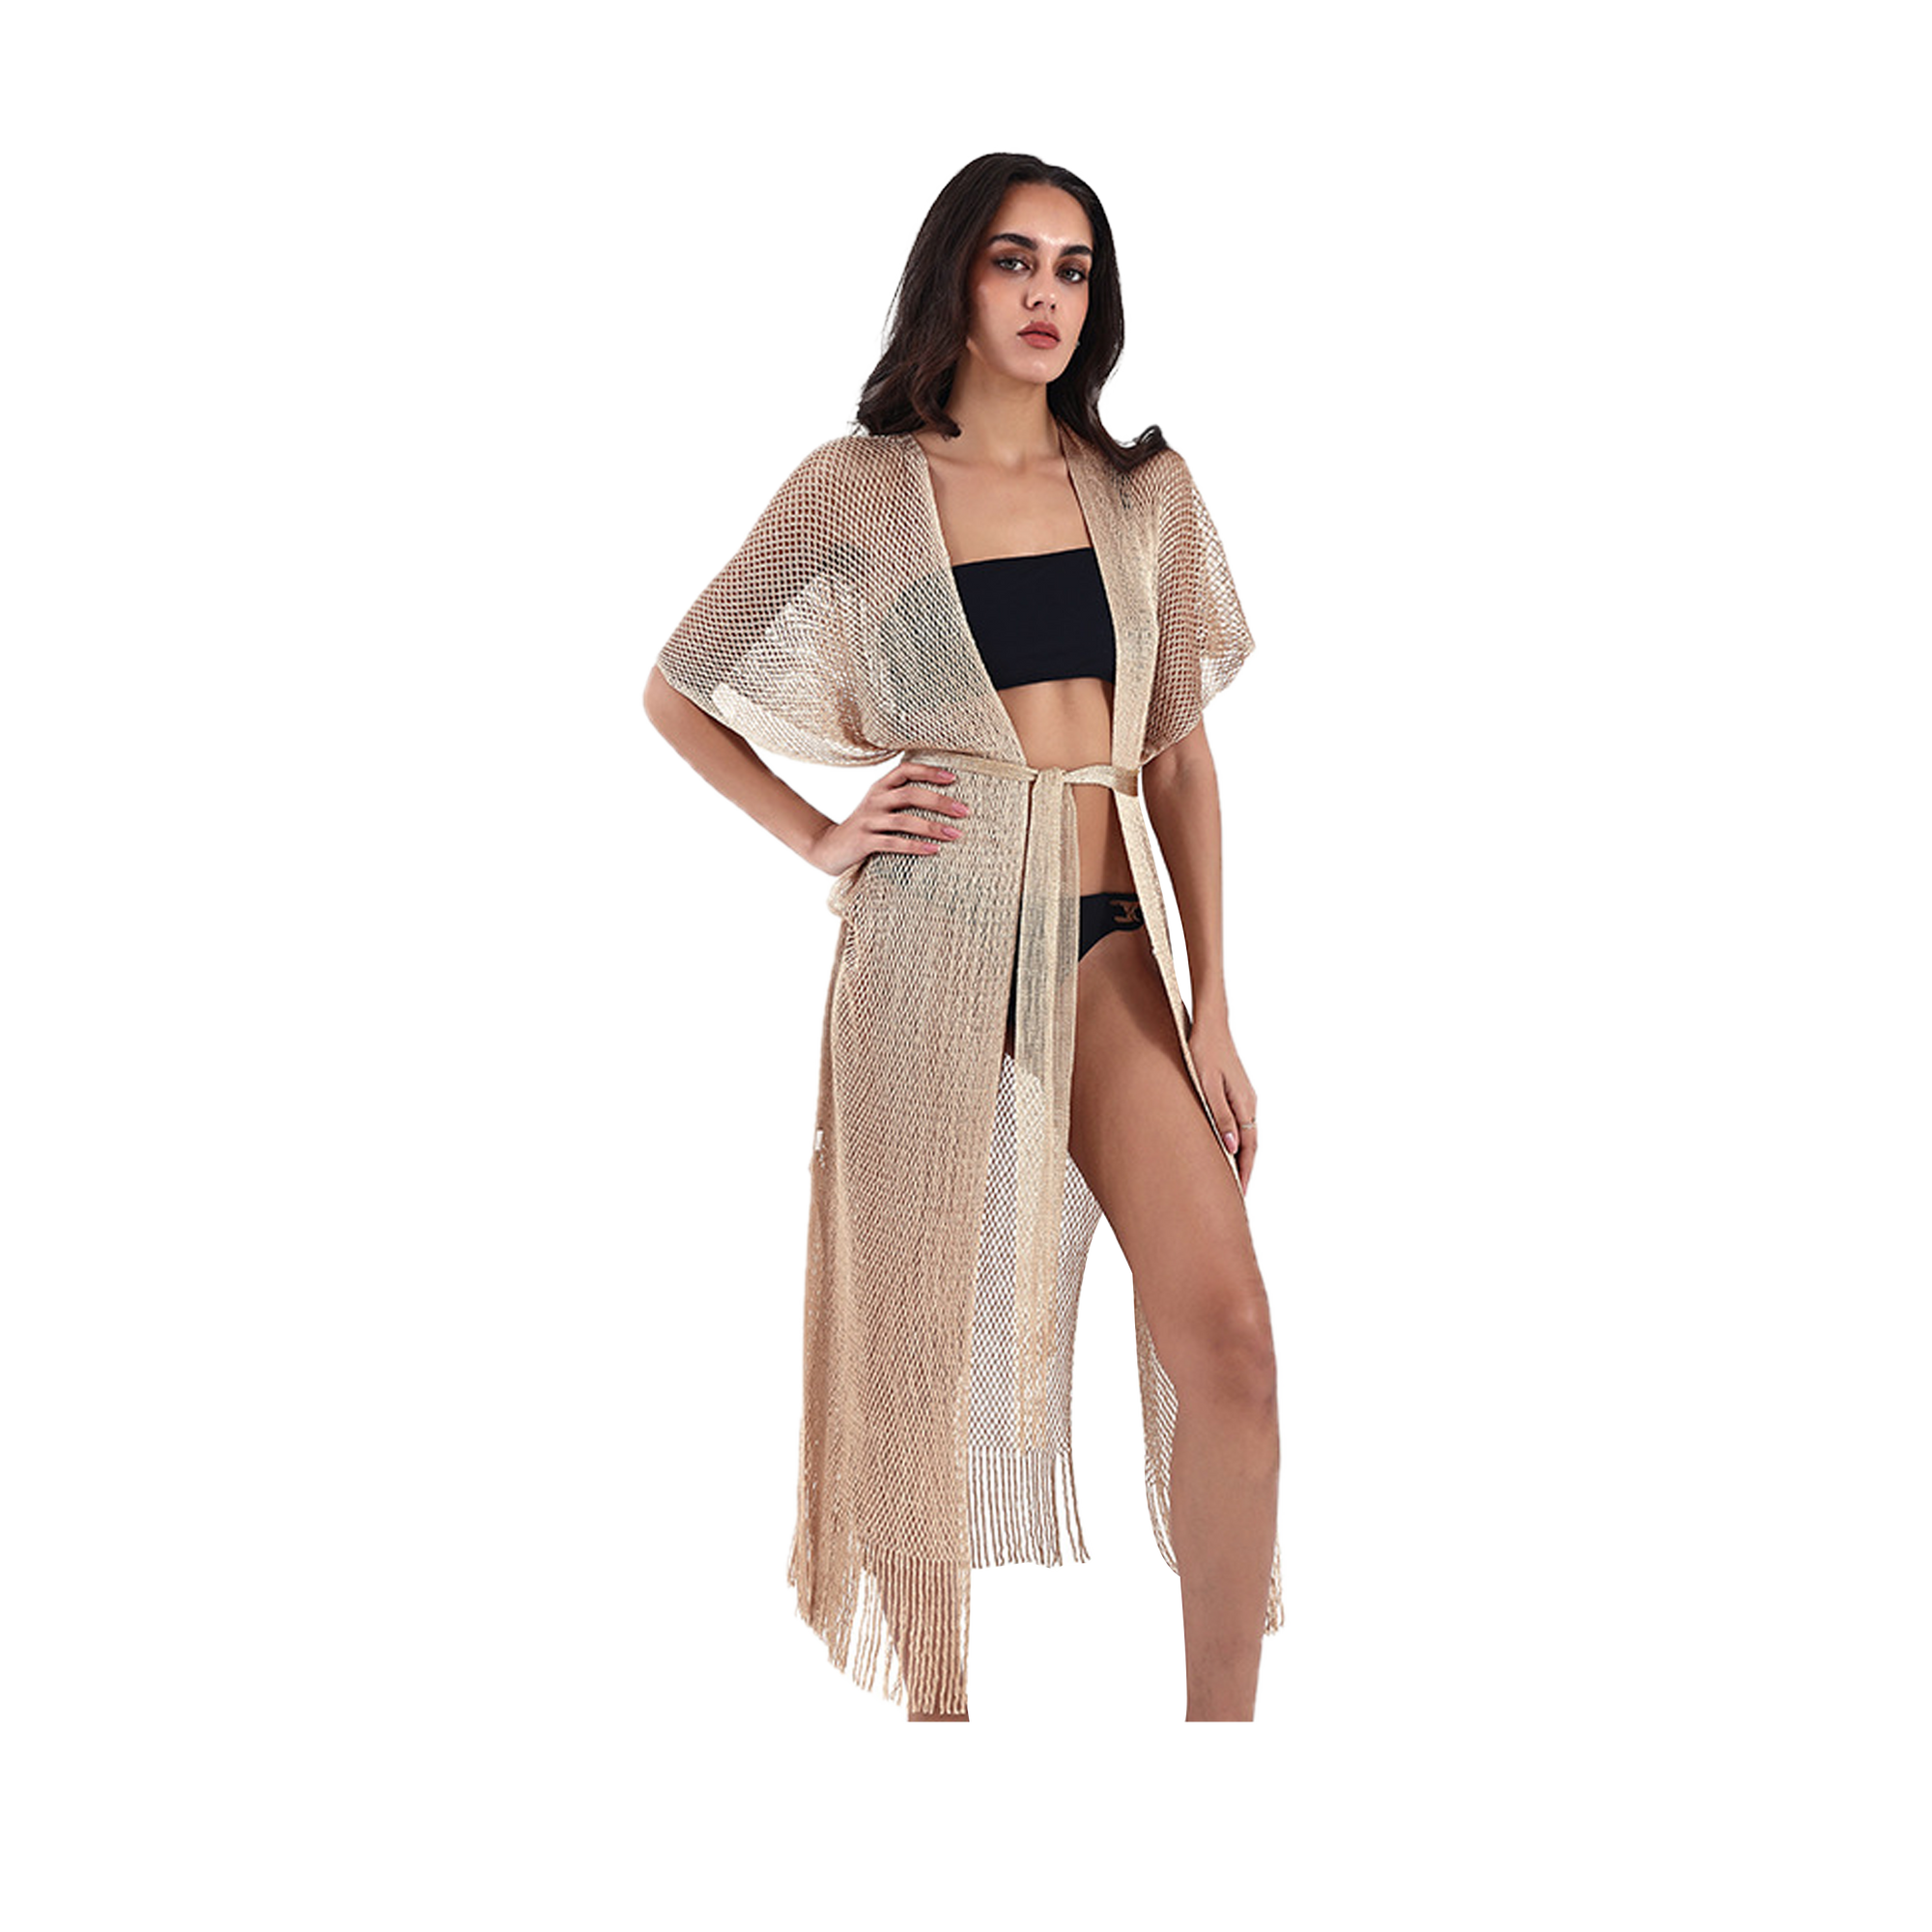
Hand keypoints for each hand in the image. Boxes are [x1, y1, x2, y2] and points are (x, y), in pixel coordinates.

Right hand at [808, 763, 970, 878]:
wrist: (829, 847)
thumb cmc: (864, 826)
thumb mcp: (879, 806)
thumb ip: (900, 798)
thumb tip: (942, 796)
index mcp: (879, 788)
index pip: (905, 771)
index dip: (929, 772)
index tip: (953, 778)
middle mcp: (873, 800)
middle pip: (910, 795)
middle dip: (939, 802)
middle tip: (963, 811)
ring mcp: (868, 821)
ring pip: (904, 821)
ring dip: (932, 827)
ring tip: (955, 834)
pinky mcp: (864, 842)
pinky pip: (894, 843)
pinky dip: (916, 846)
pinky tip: (934, 850)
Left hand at [1191, 1015, 1260, 1195]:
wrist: (1209, 1022)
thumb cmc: (1203, 1051)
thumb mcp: (1207, 1085)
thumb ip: (1220, 1116)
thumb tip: (1232, 1147)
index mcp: (1245, 1103)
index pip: (1249, 1147)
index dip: (1245, 1172)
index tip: (1239, 1194)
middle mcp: (1249, 1101)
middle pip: (1251, 1143)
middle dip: (1245, 1169)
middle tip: (1237, 1193)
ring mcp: (1244, 1095)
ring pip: (1246, 1133)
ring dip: (1241, 1156)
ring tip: (1231, 1177)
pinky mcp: (1235, 1089)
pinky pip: (1240, 1121)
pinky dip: (1236, 1139)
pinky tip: (1226, 1146)